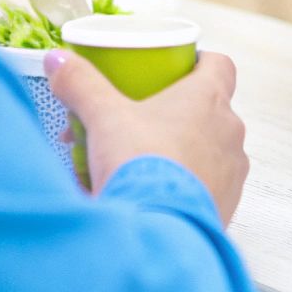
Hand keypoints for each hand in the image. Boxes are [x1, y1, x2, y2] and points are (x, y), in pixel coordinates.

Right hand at [45, 49, 249, 225]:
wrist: (158, 231)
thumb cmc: (141, 165)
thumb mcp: (103, 117)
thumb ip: (80, 84)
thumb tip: (59, 59)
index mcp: (208, 99)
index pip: (219, 65)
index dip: (199, 63)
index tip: (174, 69)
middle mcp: (230, 131)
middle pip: (208, 109)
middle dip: (172, 114)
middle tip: (136, 123)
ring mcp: (233, 170)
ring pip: (207, 150)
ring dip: (178, 151)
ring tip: (137, 164)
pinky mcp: (228, 203)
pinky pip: (207, 186)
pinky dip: (184, 185)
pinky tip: (152, 194)